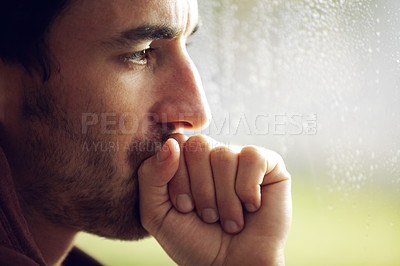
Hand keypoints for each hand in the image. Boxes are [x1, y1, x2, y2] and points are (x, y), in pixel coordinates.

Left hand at [138, 134, 291, 264]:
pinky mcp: (268, 164)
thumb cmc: (194, 242)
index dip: (177, 178)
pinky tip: (251, 207)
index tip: (185, 208)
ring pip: (223, 154)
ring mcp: (240, 157)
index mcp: (188, 161)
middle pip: (198, 145)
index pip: (176, 144)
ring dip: (224, 198)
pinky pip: (252, 158)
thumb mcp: (157, 213)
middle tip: (208, 216)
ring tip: (229, 220)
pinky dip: (248, 190)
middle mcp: (213, 154)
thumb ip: (151, 176)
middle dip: (200, 189)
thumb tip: (172, 142)